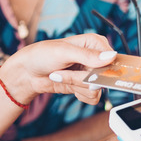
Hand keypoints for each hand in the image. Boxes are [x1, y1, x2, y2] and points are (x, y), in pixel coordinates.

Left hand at [0, 33, 116, 105]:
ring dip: (76, 85)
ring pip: (97, 88)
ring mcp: (91, 73)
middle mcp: (96, 58)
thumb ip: (87, 55)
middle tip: (65, 70)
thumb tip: (111, 56)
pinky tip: (66, 84)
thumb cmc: (42, 55)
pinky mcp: (85, 86)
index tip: (89, 71)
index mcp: (95, 43)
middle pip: (104, 76)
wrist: (27, 73)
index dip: (103, 68)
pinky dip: (79, 94)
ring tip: (60, 75)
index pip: (112, 58)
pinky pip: (93, 97)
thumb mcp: (64, 52)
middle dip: (82, 78)